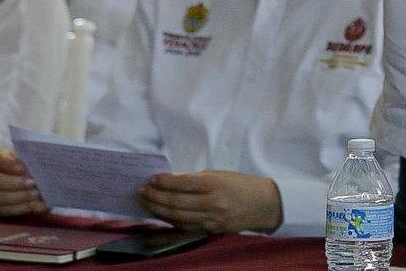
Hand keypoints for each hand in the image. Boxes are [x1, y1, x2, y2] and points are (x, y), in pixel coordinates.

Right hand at [0, 148, 46, 216]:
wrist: (38, 179)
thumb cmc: (35, 164)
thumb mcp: (33, 157)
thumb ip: (32, 157)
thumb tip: (37, 159)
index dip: (8, 164)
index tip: (23, 168)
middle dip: (14, 183)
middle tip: (32, 183)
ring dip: (19, 197)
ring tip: (36, 194)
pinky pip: (6, 211)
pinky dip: (22, 209)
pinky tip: (35, 205)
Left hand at [138, 170, 281, 234]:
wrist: (263, 204)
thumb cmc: (241, 185)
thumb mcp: (220, 175)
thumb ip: (195, 179)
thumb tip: (170, 181)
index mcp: (215, 185)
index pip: (182, 184)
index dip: (164, 182)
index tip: (151, 178)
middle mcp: (212, 204)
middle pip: (175, 203)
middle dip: (155, 197)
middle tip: (142, 191)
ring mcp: (211, 220)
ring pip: (177, 217)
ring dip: (158, 209)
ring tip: (147, 201)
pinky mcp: (211, 230)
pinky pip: (185, 226)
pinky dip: (170, 220)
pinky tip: (161, 213)